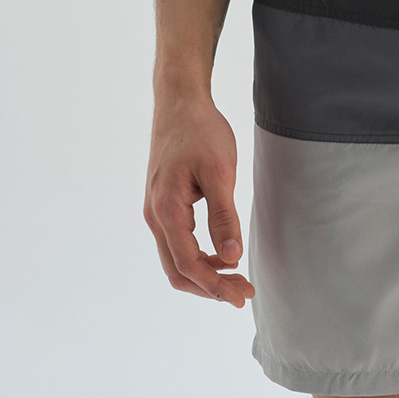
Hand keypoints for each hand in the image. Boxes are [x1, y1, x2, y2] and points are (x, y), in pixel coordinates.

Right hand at [144, 93, 255, 307]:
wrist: (179, 102)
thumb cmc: (200, 131)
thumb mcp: (219, 171)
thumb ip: (224, 216)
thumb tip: (232, 257)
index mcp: (167, 210)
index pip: (189, 265)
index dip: (216, 286)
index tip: (243, 295)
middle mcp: (155, 216)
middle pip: (177, 270)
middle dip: (210, 287)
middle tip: (243, 293)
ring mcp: (156, 210)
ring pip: (175, 259)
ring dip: (203, 274)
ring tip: (235, 277)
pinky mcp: (163, 203)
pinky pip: (176, 242)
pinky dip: (197, 257)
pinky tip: (220, 255)